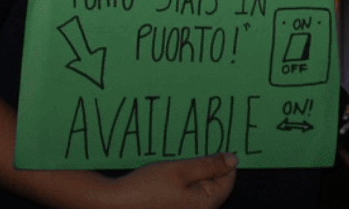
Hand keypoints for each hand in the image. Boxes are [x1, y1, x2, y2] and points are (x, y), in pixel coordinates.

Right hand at [101, 153, 236, 208]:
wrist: (115, 203)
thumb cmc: (147, 187)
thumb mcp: (181, 170)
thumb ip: (209, 165)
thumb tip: (234, 159)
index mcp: (206, 203)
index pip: (229, 179)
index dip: (223, 159)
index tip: (213, 145)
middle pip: (216, 183)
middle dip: (207, 166)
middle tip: (192, 153)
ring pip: (200, 187)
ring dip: (194, 173)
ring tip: (178, 164)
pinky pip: (188, 193)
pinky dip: (183, 181)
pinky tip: (170, 174)